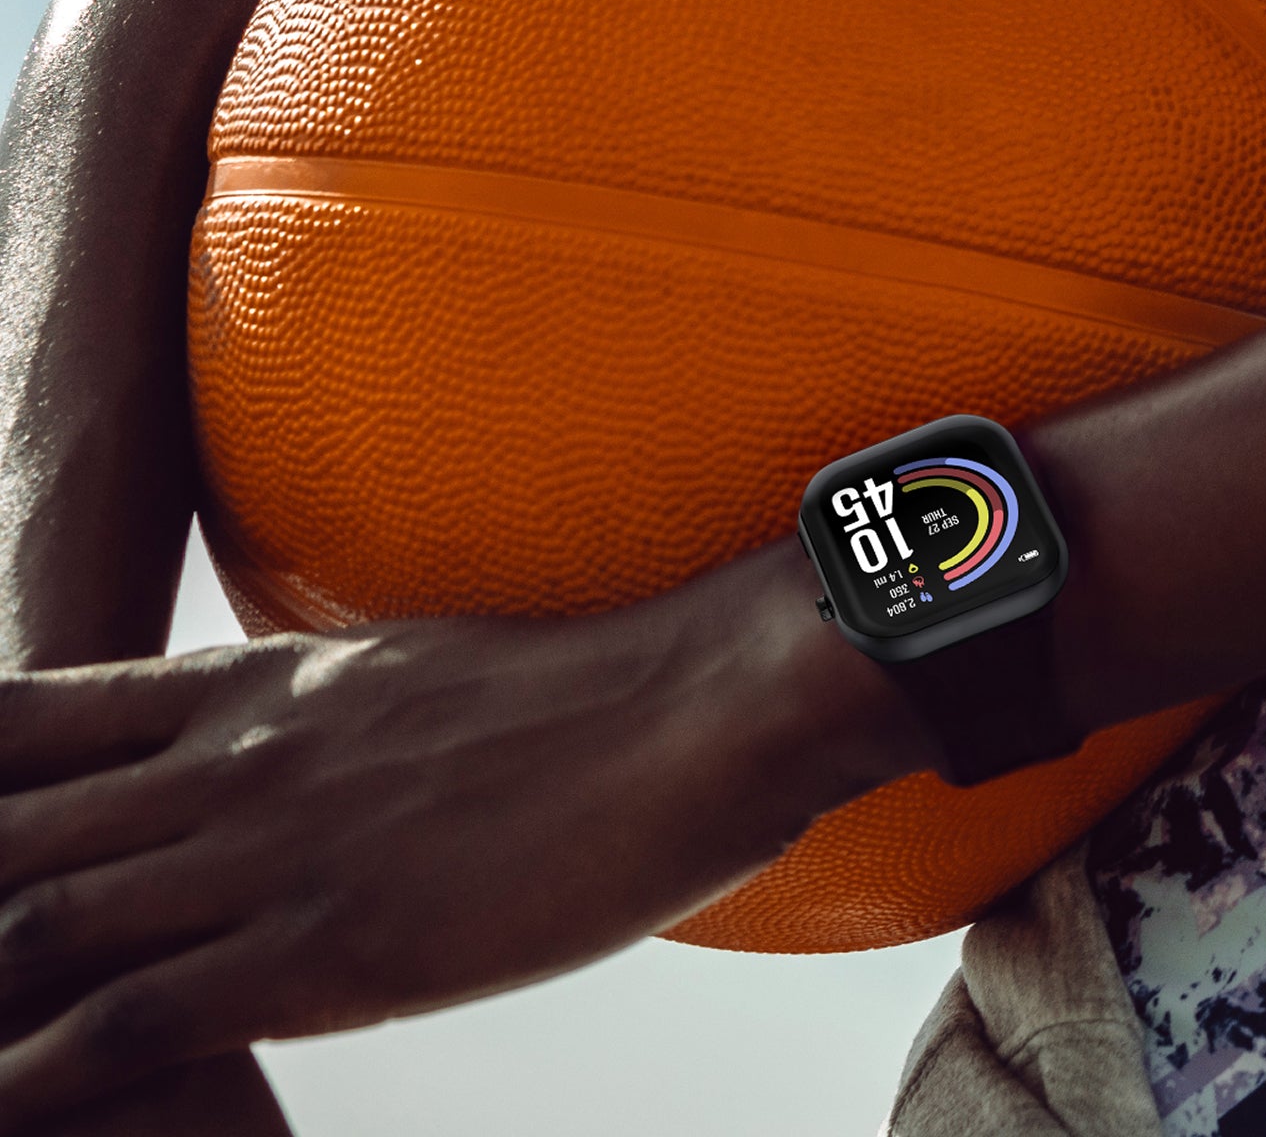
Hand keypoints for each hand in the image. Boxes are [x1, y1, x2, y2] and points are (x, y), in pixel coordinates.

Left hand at [0, 539, 920, 1127]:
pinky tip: (5, 1097)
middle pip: (10, 822)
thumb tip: (288, 751)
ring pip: (37, 920)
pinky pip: (125, 1023)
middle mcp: (235, 759)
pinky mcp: (321, 949)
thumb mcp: (419, 672)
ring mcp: (270, 851)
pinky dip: (41, 1070)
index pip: (39, 716)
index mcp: (259, 686)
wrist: (695, 708)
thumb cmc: (589, 690)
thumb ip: (324, 714)